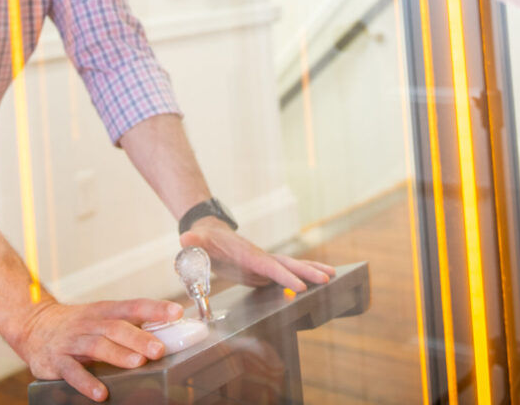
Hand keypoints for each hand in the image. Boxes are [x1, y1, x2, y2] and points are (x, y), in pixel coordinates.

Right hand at [16, 297, 183, 401]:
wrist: (33, 325)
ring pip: (97, 346)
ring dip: (118, 355)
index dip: (155, 308)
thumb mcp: (100, 318)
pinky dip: (87, 383)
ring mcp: (72, 342)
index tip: (176, 312)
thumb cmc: (76, 324)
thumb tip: (164, 334)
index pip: (133, 306)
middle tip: (159, 348)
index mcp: (104, 311)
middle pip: (116, 327)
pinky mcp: (57, 361)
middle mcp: (90, 324)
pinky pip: (72, 372)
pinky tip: (101, 393)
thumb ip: (128, 326)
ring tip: (138, 363)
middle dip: (139, 337)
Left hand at [180, 217, 335, 291]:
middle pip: (288, 264)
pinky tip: (315, 283)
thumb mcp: (196, 241)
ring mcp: (264, 262)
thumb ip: (193, 242)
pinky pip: (286, 273)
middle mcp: (260, 257)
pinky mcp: (264, 269)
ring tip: (333, 276)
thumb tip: (186, 239)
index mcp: (247, 254)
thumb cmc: (203, 240)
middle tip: (328, 278)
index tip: (301, 286)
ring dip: (311, 270)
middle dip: (308, 271)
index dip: (284, 276)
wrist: (210, 234)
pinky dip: (302, 276)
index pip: (268, 266)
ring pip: (291, 266)